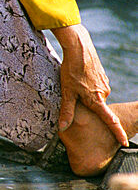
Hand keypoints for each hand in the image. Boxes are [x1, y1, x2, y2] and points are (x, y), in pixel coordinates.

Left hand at [52, 24, 127, 146]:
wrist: (79, 47)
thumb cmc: (71, 70)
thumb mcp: (67, 92)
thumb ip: (67, 111)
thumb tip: (63, 128)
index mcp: (96, 100)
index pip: (110, 121)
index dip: (117, 132)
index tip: (125, 142)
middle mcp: (104, 93)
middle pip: (96, 107)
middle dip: (86, 105)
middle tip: (73, 95)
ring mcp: (104, 84)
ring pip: (94, 96)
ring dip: (85, 94)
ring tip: (74, 83)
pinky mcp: (102, 76)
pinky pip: (94, 86)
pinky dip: (87, 86)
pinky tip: (79, 76)